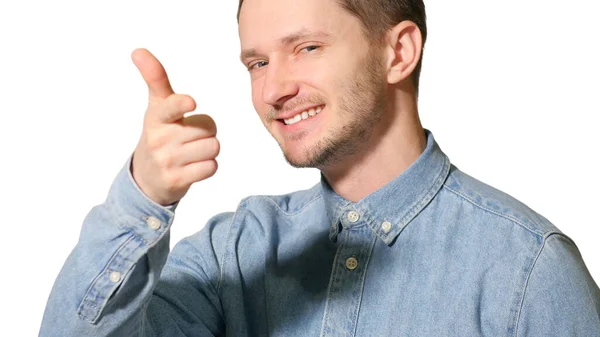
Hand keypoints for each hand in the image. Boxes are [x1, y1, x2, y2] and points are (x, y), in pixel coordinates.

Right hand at [130, 48, 218, 205]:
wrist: (146, 178)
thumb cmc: (160, 135)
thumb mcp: (156, 107)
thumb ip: (155, 79)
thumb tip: (138, 50)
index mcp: (156, 117)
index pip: (170, 106)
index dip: (181, 104)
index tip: (190, 102)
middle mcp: (159, 138)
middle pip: (208, 128)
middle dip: (205, 132)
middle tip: (189, 137)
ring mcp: (167, 161)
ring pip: (212, 147)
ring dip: (209, 149)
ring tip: (192, 151)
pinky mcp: (176, 180)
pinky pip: (211, 167)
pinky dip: (208, 166)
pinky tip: (193, 166)